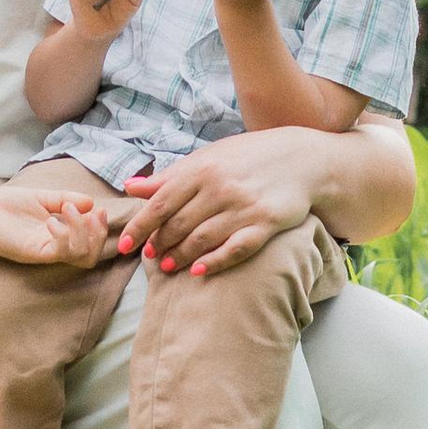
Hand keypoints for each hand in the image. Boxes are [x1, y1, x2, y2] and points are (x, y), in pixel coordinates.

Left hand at [0, 180, 121, 271]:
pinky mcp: (34, 252)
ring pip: (81, 256)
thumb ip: (64, 199)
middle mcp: (54, 246)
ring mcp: (45, 251)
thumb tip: (91, 202)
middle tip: (90, 214)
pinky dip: (64, 235)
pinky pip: (61, 252)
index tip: (98, 209)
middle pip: (90, 256)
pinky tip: (52, 221)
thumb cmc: (4, 205)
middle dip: (97, 234)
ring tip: (66, 211)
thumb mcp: (41, 197)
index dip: (100, 228)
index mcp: (58, 234)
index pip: (90, 243)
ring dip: (83, 231)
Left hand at [114, 129, 321, 278]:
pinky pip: (236, 249)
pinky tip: (199, 271)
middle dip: (159, 244)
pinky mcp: (265, 224)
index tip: (126, 244)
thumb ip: (170, 176)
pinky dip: (215, 262)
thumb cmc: (247, 157)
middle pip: (179, 224)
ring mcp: (244, 207)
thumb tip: (130, 186)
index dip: (140, 226)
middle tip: (150, 256)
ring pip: (203, 239)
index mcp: (202, 169)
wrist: (301, 159)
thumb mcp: (207, 158)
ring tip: (168, 266)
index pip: (161, 203)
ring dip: (181, 256)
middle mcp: (221, 188)